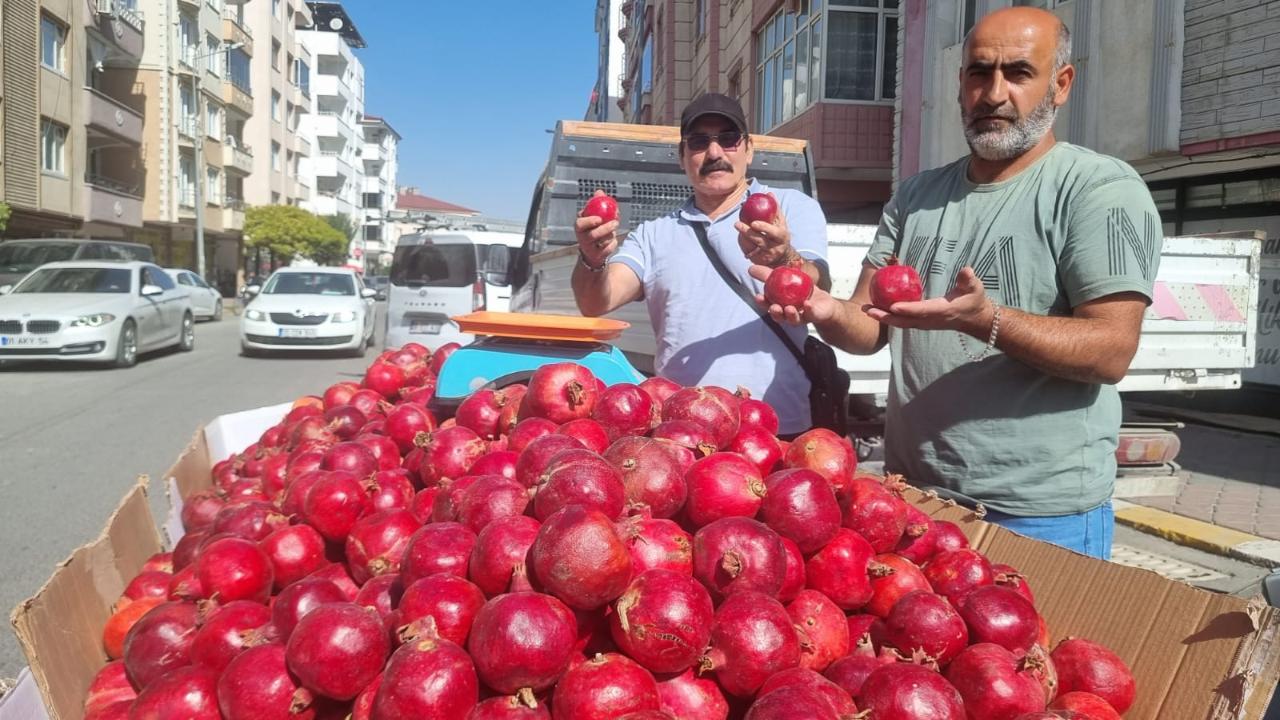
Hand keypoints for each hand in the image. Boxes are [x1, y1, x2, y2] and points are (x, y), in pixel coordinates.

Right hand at [575, 189, 619, 266]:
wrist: (593, 250)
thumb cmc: (593, 228)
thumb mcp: (594, 216)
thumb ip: (596, 204)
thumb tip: (599, 192)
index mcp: (579, 227)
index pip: (580, 224)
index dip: (589, 221)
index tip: (599, 218)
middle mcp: (582, 239)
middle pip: (593, 235)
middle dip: (605, 228)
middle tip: (615, 222)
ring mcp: (589, 249)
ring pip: (602, 242)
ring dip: (611, 235)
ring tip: (613, 230)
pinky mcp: (597, 257)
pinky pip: (608, 249)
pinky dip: (613, 243)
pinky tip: (612, 240)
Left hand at [735, 196, 796, 267]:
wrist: (783, 257)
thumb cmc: (780, 235)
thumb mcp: (781, 223)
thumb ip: (775, 209)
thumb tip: (768, 193)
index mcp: (781, 236)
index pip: (773, 232)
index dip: (764, 227)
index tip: (754, 223)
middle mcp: (774, 248)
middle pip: (759, 241)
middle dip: (747, 232)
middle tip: (737, 223)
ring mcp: (766, 256)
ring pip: (752, 247)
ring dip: (743, 237)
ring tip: (738, 226)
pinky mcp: (759, 262)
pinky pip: (748, 253)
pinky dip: (743, 244)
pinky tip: (741, 237)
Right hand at [748, 264, 840, 325]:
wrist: (822, 302)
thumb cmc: (800, 292)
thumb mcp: (784, 280)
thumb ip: (767, 275)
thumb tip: (750, 269)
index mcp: (780, 306)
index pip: (768, 305)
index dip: (763, 303)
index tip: (758, 296)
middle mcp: (788, 315)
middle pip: (779, 316)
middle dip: (775, 313)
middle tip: (774, 307)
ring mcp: (801, 317)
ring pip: (793, 319)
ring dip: (790, 315)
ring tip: (789, 308)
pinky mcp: (814, 316)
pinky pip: (811, 314)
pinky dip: (809, 309)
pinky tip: (807, 304)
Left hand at [864, 266, 994, 336]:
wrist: (974, 319)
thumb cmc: (974, 301)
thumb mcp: (975, 288)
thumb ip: (969, 280)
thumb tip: (966, 270)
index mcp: (941, 311)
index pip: (921, 310)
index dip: (907, 309)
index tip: (893, 306)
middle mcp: (929, 320)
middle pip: (904, 321)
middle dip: (885, 316)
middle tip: (867, 310)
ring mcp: (924, 323)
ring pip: (900, 323)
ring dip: (883, 317)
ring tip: (866, 310)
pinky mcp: (921, 323)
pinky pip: (902, 321)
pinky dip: (889, 317)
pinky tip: (878, 308)